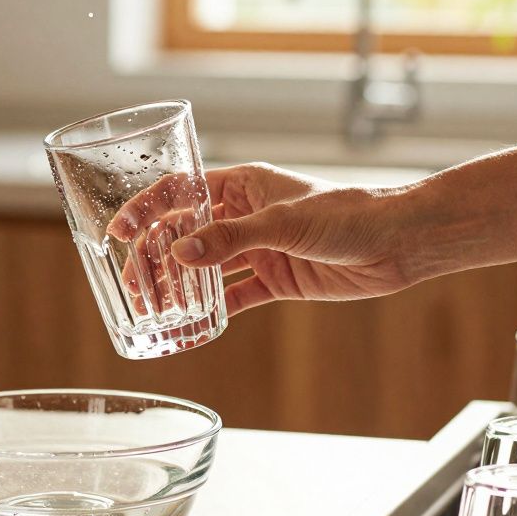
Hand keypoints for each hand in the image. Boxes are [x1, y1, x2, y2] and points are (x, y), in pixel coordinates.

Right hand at [108, 162, 419, 315]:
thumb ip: (231, 239)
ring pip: (205, 269)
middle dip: (155, 257)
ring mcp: (258, 249)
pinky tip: (190, 330)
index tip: (119, 231)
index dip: (145, 209)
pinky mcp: (275, 280)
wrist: (397, 243)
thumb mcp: (284, 222)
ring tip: (152, 309)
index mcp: (242, 185)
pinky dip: (212, 314)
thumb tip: (180, 253)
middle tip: (134, 284)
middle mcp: (244, 215)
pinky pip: (234, 298)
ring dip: (178, 287)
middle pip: (185, 233)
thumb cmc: (348, 213)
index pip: (180, 192)